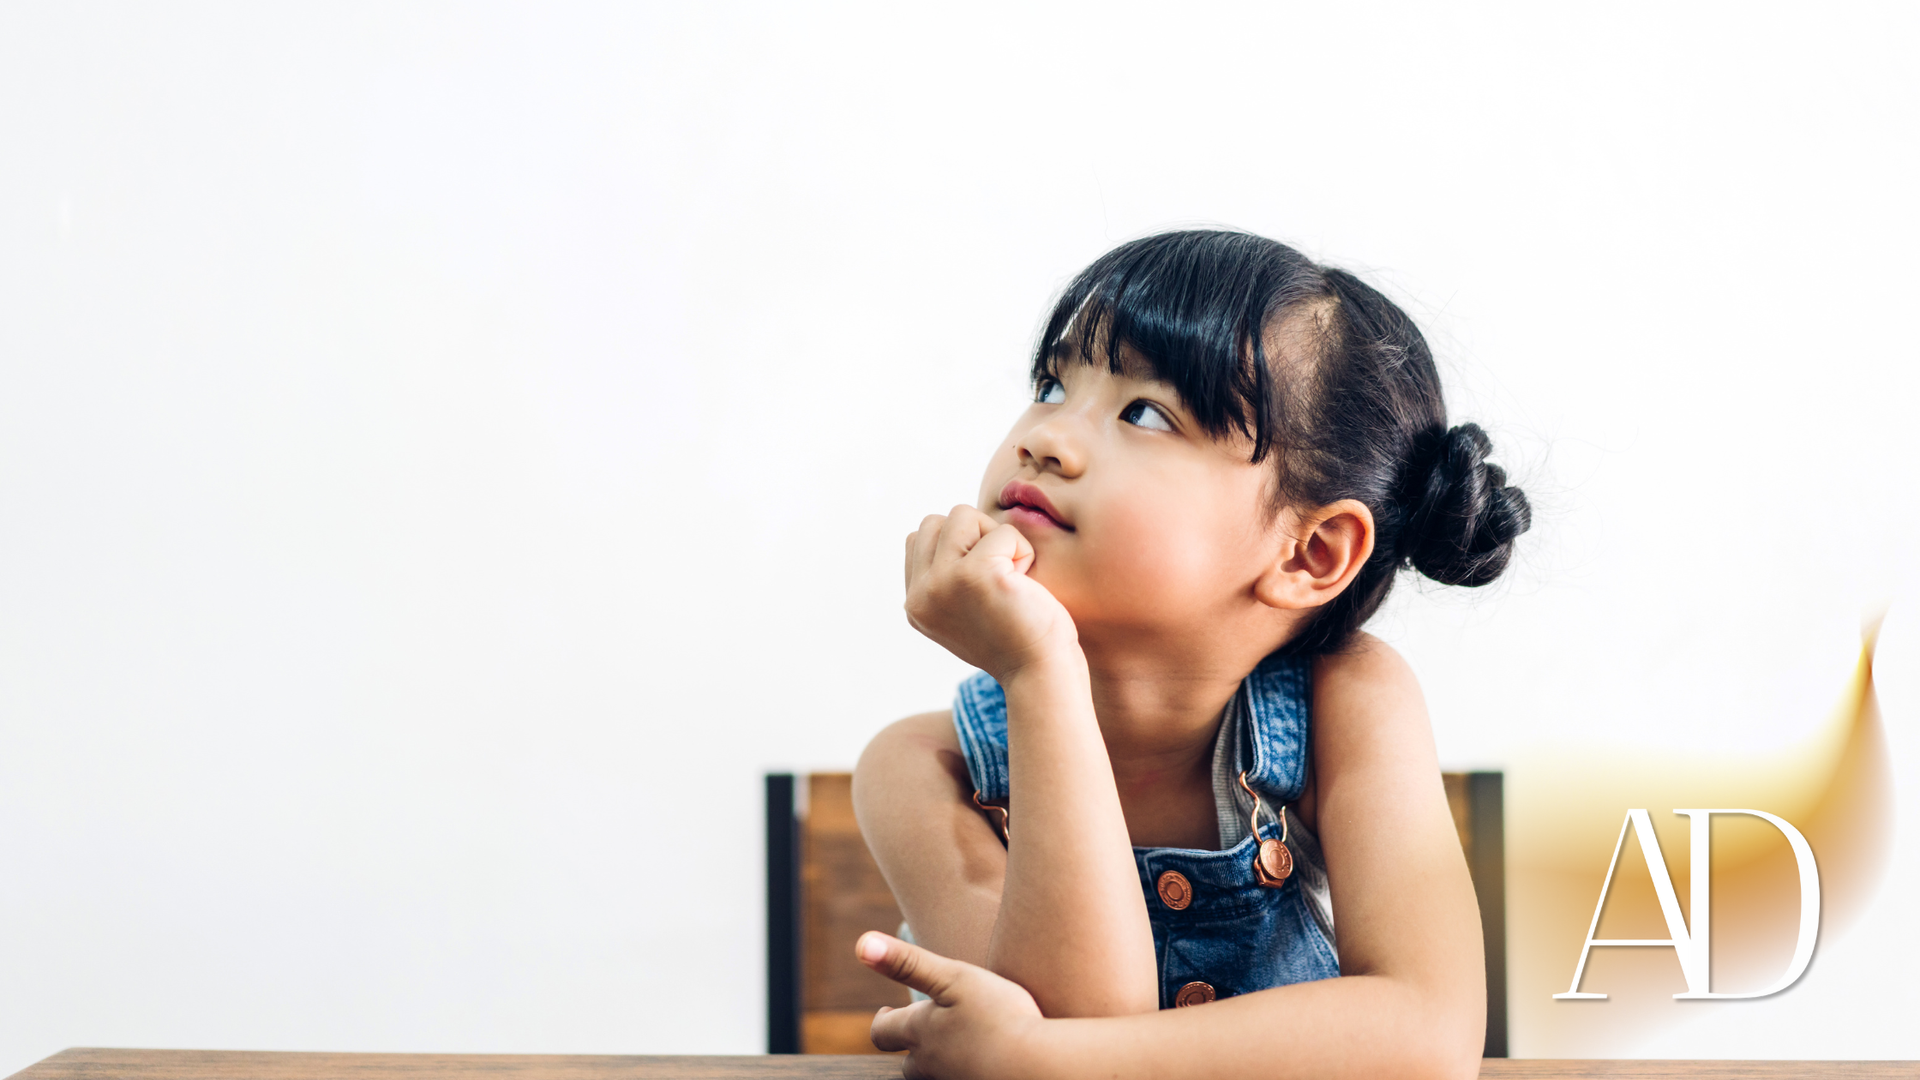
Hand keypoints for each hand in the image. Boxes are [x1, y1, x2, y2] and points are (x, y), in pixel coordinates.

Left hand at [859, 931, 1045, 1079]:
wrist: (1038, 1066)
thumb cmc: (997, 1015)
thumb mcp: (953, 976)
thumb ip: (906, 961)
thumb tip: (860, 945)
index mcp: (921, 1033)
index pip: (882, 1033)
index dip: (883, 1022)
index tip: (887, 1012)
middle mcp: (933, 1065)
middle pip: (909, 1065)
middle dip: (912, 1049)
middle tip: (923, 1033)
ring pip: (938, 1075)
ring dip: (943, 1061)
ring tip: (959, 1046)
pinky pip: (966, 1077)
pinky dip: (969, 1069)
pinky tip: (987, 1060)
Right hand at [904, 506, 1077, 681]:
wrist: (1040, 672)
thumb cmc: (1015, 638)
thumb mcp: (964, 609)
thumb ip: (945, 576)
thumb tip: (948, 526)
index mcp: (915, 604)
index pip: (918, 539)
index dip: (958, 547)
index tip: (983, 582)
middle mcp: (921, 595)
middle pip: (937, 522)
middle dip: (973, 535)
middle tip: (999, 574)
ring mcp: (943, 583)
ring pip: (962, 515)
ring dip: (996, 537)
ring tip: (1011, 576)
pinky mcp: (975, 574)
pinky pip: (1003, 531)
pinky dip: (1022, 550)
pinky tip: (1025, 585)